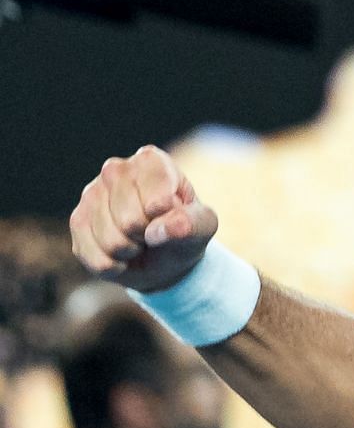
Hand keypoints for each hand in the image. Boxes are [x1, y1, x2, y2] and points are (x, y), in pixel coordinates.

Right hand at [69, 144, 218, 292]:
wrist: (162, 256)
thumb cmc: (185, 230)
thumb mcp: (203, 226)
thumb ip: (191, 223)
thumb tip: (160, 229)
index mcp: (151, 161)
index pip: (158, 199)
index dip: (168, 218)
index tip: (173, 213)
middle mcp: (116, 170)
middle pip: (130, 221)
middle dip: (147, 236)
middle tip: (154, 231)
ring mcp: (91, 194)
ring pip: (111, 241)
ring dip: (131, 251)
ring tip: (139, 241)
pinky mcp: (78, 221)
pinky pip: (96, 258)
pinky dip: (114, 265)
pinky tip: (121, 254)